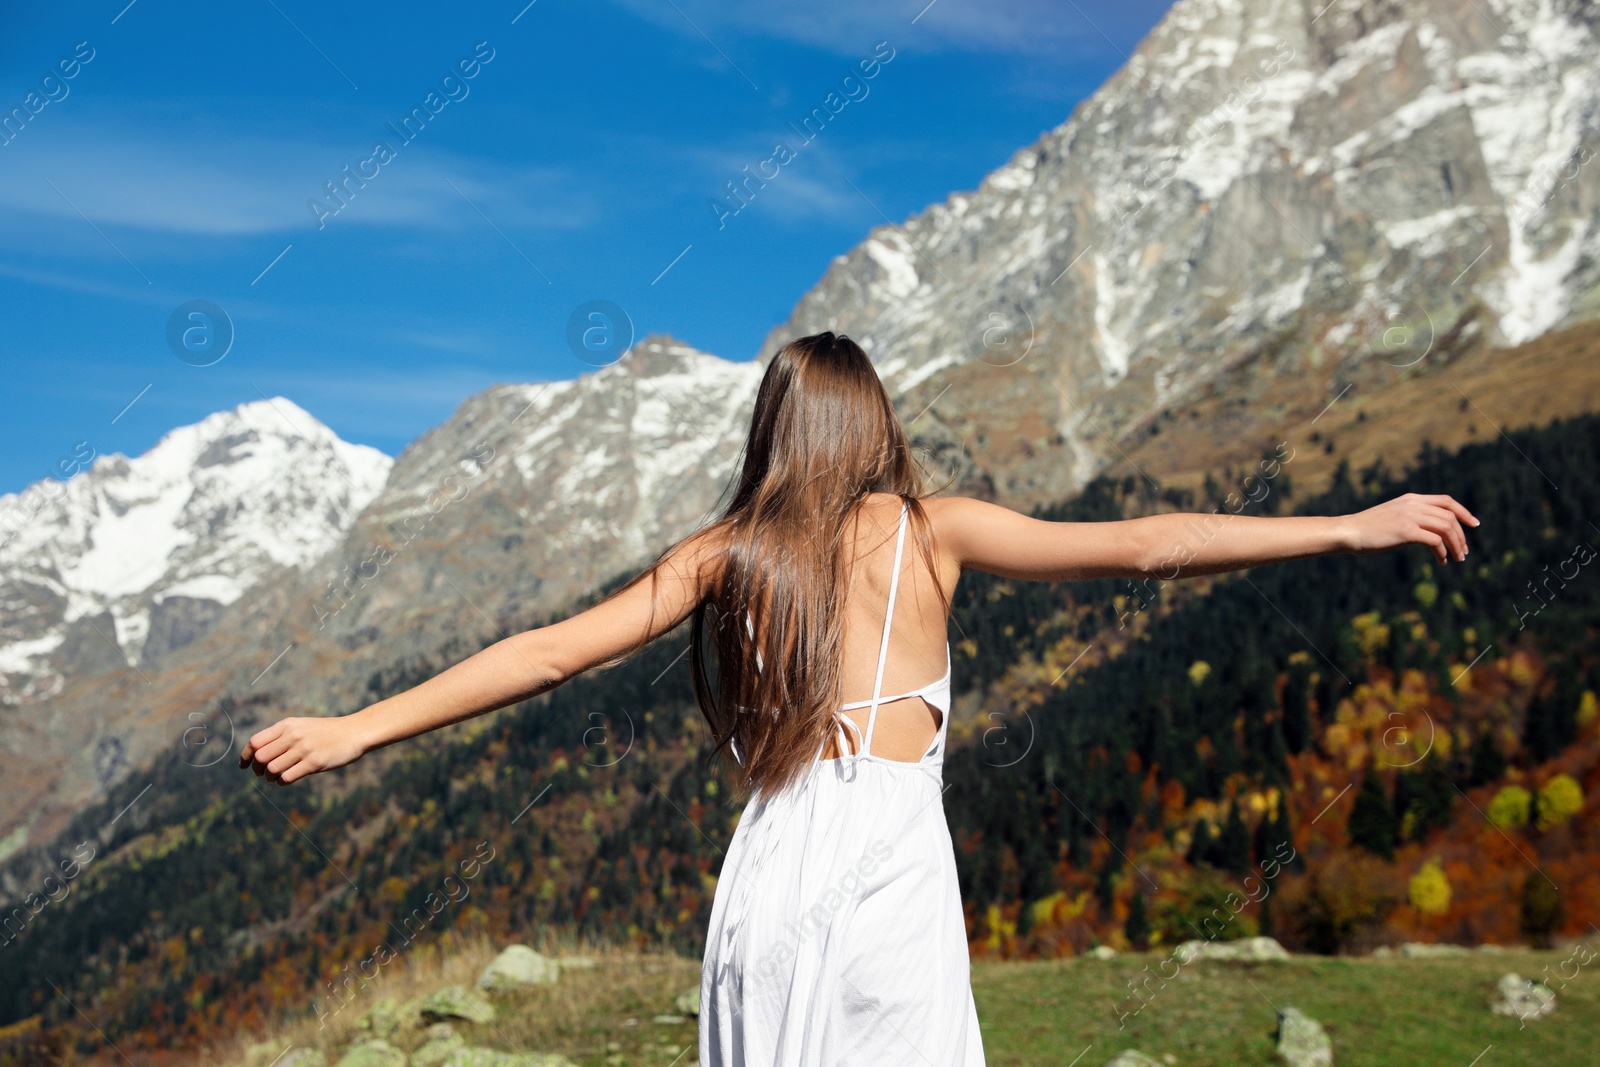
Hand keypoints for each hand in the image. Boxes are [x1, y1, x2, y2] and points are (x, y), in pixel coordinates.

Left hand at [239, 714, 369, 784]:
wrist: (353, 732)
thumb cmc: (326, 731)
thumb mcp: (302, 726)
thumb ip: (282, 736)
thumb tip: (258, 754)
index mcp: (287, 725)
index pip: (255, 742)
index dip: (245, 756)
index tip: (244, 765)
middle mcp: (293, 736)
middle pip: (260, 757)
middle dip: (256, 769)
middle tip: (261, 774)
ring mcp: (304, 749)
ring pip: (272, 769)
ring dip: (269, 778)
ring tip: (275, 778)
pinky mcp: (314, 763)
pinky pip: (287, 777)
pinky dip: (281, 782)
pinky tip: (285, 781)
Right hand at [1344, 492, 1478, 564]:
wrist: (1348, 532)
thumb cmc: (1367, 529)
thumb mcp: (1392, 516)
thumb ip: (1410, 517)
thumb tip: (1428, 531)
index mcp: (1411, 499)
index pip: (1446, 501)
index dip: (1464, 512)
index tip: (1474, 524)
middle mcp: (1412, 504)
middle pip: (1450, 517)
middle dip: (1461, 535)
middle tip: (1464, 552)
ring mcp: (1409, 516)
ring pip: (1446, 528)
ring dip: (1456, 545)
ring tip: (1457, 558)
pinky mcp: (1405, 531)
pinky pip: (1434, 541)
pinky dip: (1442, 552)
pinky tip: (1441, 561)